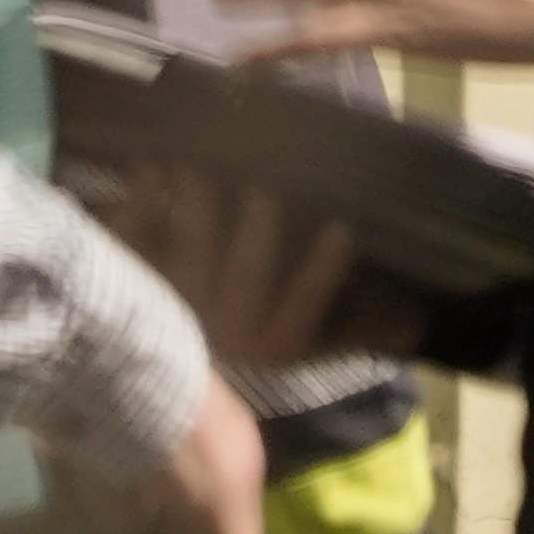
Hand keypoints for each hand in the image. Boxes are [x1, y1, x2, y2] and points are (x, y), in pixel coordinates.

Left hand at [103, 166, 360, 369]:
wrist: (160, 370)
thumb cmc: (264, 321)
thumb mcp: (316, 330)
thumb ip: (361, 321)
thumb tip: (413, 315)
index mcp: (269, 344)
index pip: (300, 311)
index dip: (320, 276)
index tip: (342, 230)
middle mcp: (218, 332)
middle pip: (241, 281)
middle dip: (256, 235)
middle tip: (267, 188)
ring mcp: (167, 308)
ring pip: (183, 262)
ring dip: (194, 209)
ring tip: (205, 163)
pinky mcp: (120, 281)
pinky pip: (126, 246)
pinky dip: (132, 206)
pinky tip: (145, 166)